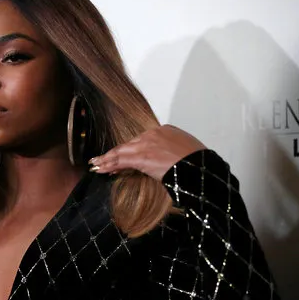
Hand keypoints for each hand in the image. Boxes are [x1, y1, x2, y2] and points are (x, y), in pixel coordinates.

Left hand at [88, 125, 206, 181]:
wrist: (201, 168)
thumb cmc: (199, 165)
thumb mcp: (188, 152)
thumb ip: (173, 153)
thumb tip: (169, 162)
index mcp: (166, 130)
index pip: (141, 140)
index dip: (130, 149)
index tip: (123, 156)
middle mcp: (154, 133)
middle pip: (130, 144)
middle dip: (115, 154)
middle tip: (102, 160)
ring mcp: (147, 143)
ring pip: (121, 151)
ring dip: (107, 160)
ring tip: (97, 165)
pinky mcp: (141, 156)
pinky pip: (120, 160)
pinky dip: (109, 164)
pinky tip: (101, 168)